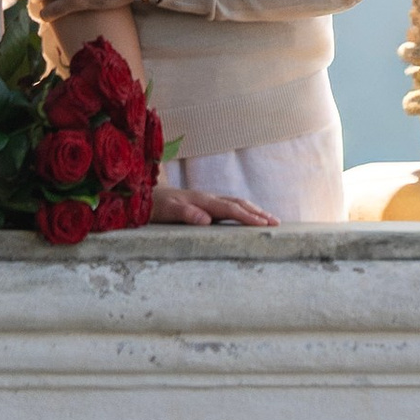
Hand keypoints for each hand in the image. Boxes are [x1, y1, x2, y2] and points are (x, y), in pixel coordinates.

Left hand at [150, 181, 276, 227]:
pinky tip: (246, 216)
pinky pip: (228, 205)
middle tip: (276, 223)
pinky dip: (243, 210)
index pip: (230, 209)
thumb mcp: (167, 212)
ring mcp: (206, 199)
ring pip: (235, 202)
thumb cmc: (154, 206)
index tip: (264, 225)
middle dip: (258, 213)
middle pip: (238, 203)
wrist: (143, 194)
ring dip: (253, 210)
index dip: (248, 217)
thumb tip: (206, 220)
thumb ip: (186, 214)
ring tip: (269, 220)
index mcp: (202, 201)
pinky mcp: (203, 203)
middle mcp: (207, 198)